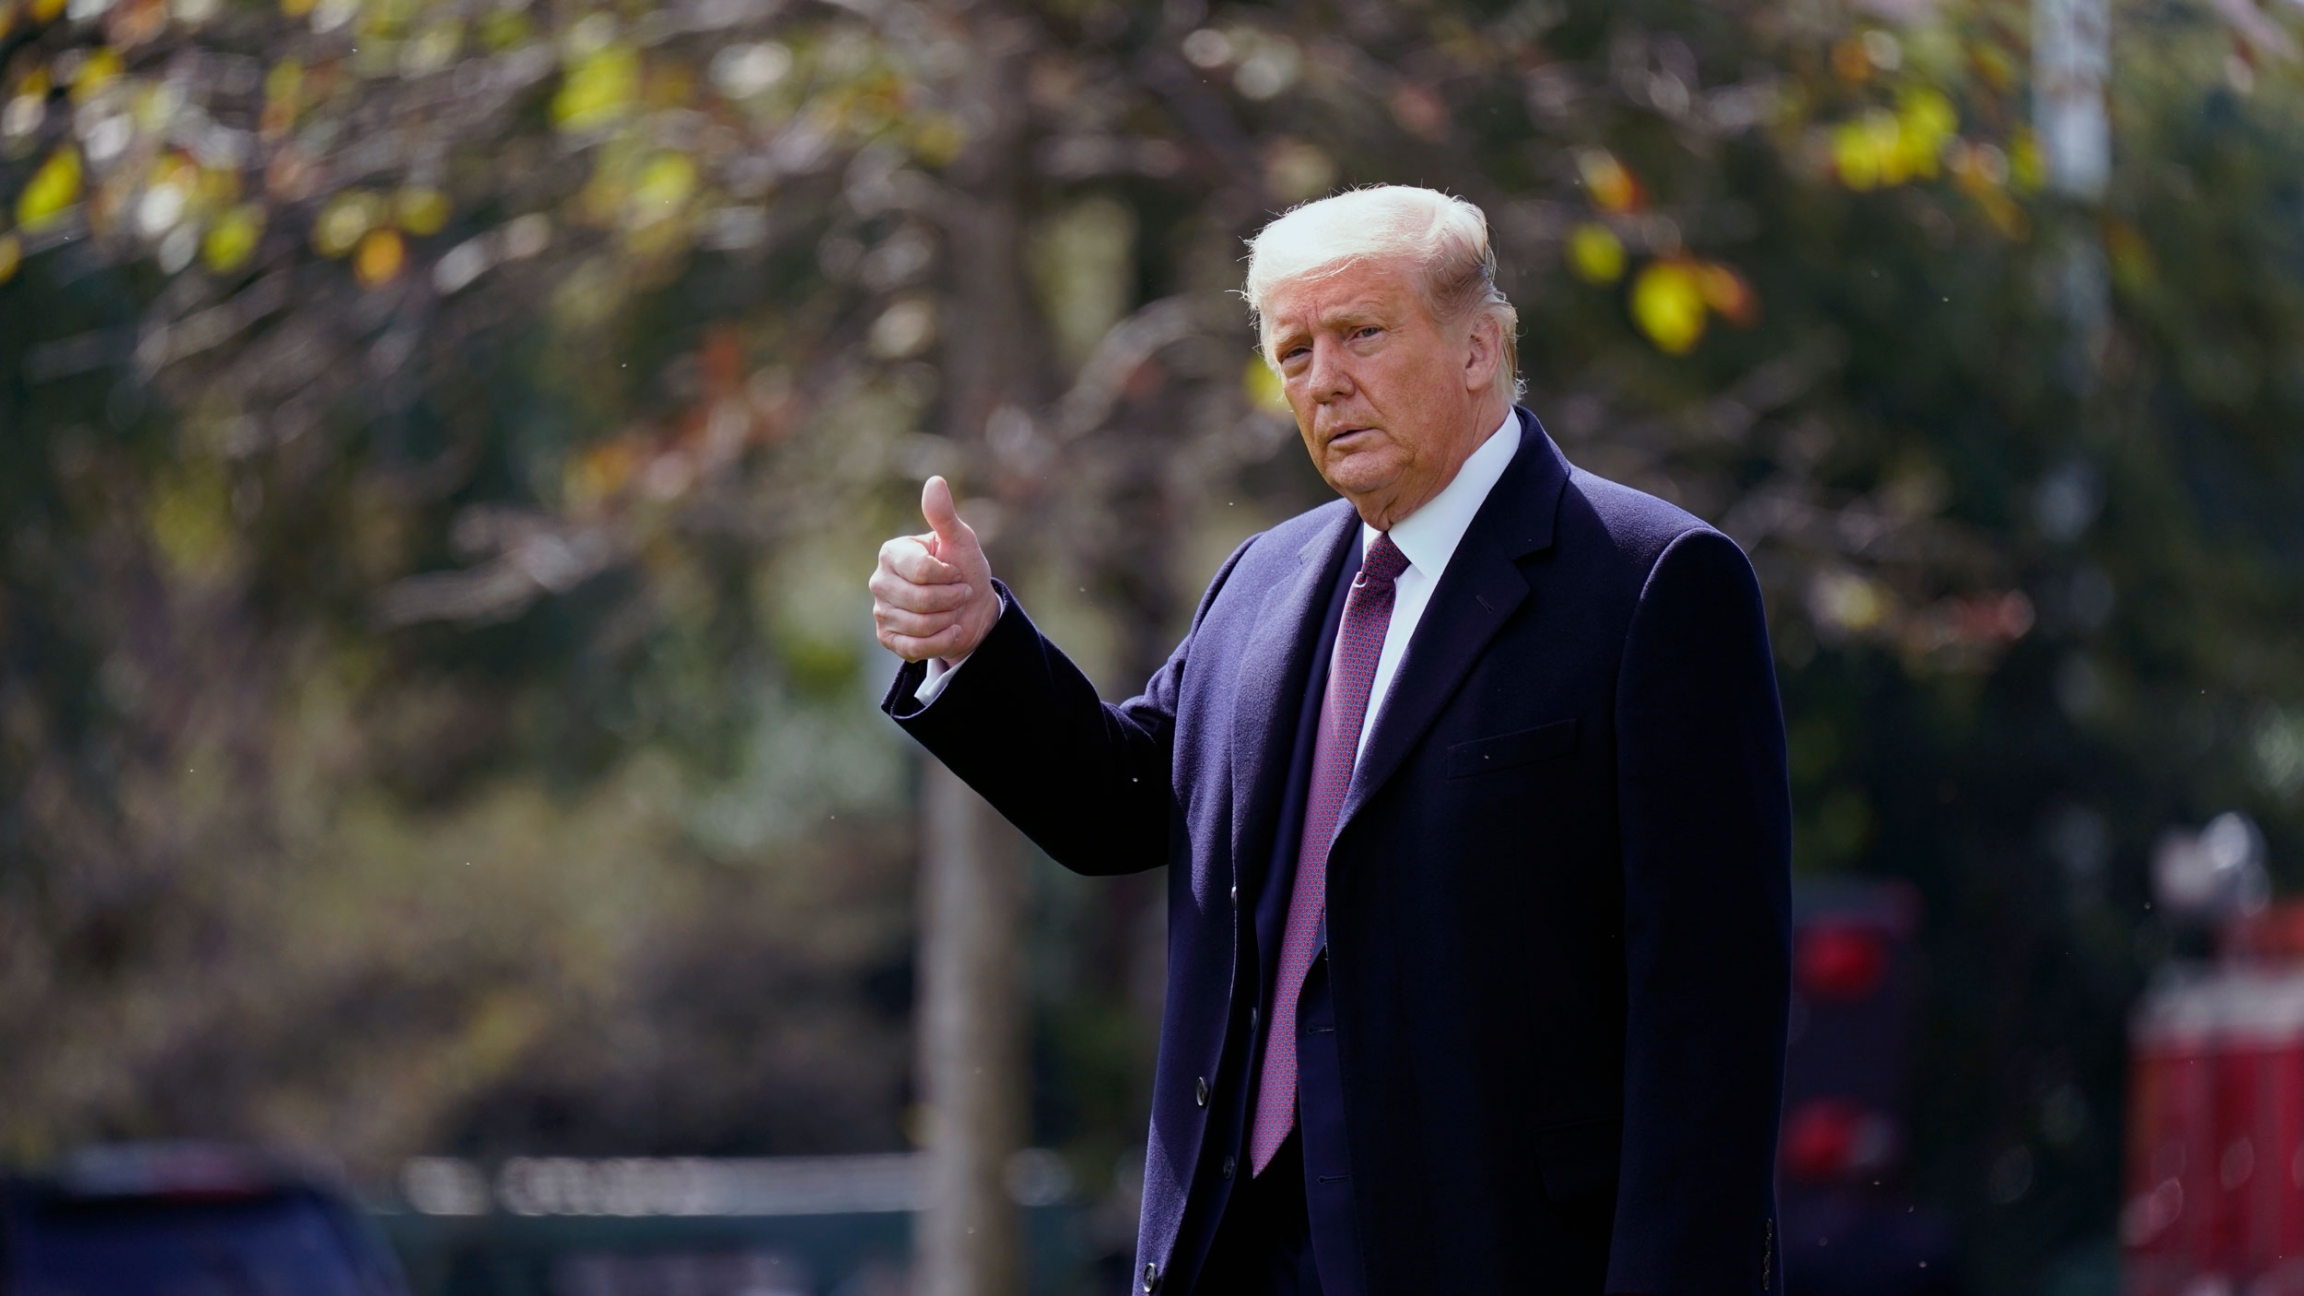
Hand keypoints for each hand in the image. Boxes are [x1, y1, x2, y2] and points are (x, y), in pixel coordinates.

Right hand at [870, 476, 999, 663]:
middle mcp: (879, 581)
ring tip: (953, 611)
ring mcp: (881, 611)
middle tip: (961, 593)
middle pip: (921, 601)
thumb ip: (944, 515)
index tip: (958, 572)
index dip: (950, 575)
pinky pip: (914, 648)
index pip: (922, 571)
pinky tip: (950, 631)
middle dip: (952, 599)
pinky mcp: (888, 638)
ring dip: (949, 620)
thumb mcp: (960, 540)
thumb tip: (935, 481)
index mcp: (892, 553)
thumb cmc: (963, 569)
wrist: (971, 609)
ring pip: (920, 625)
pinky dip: (941, 641)